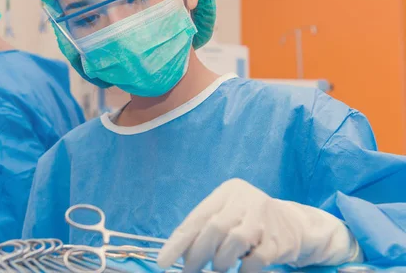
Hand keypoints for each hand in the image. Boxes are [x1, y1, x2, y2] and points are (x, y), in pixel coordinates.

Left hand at [157, 179, 362, 272]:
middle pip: (214, 228)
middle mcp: (246, 200)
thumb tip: (180, 256)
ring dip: (220, 262)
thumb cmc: (248, 221)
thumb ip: (204, 230)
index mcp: (227, 192)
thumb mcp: (226, 214)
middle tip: (188, 270)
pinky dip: (242, 270)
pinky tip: (240, 269)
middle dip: (197, 255)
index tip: (162, 262)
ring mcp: (264, 219)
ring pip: (233, 243)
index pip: (197, 218)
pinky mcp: (279, 240)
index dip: (178, 242)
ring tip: (219, 267)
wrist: (294, 225)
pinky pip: (254, 261)